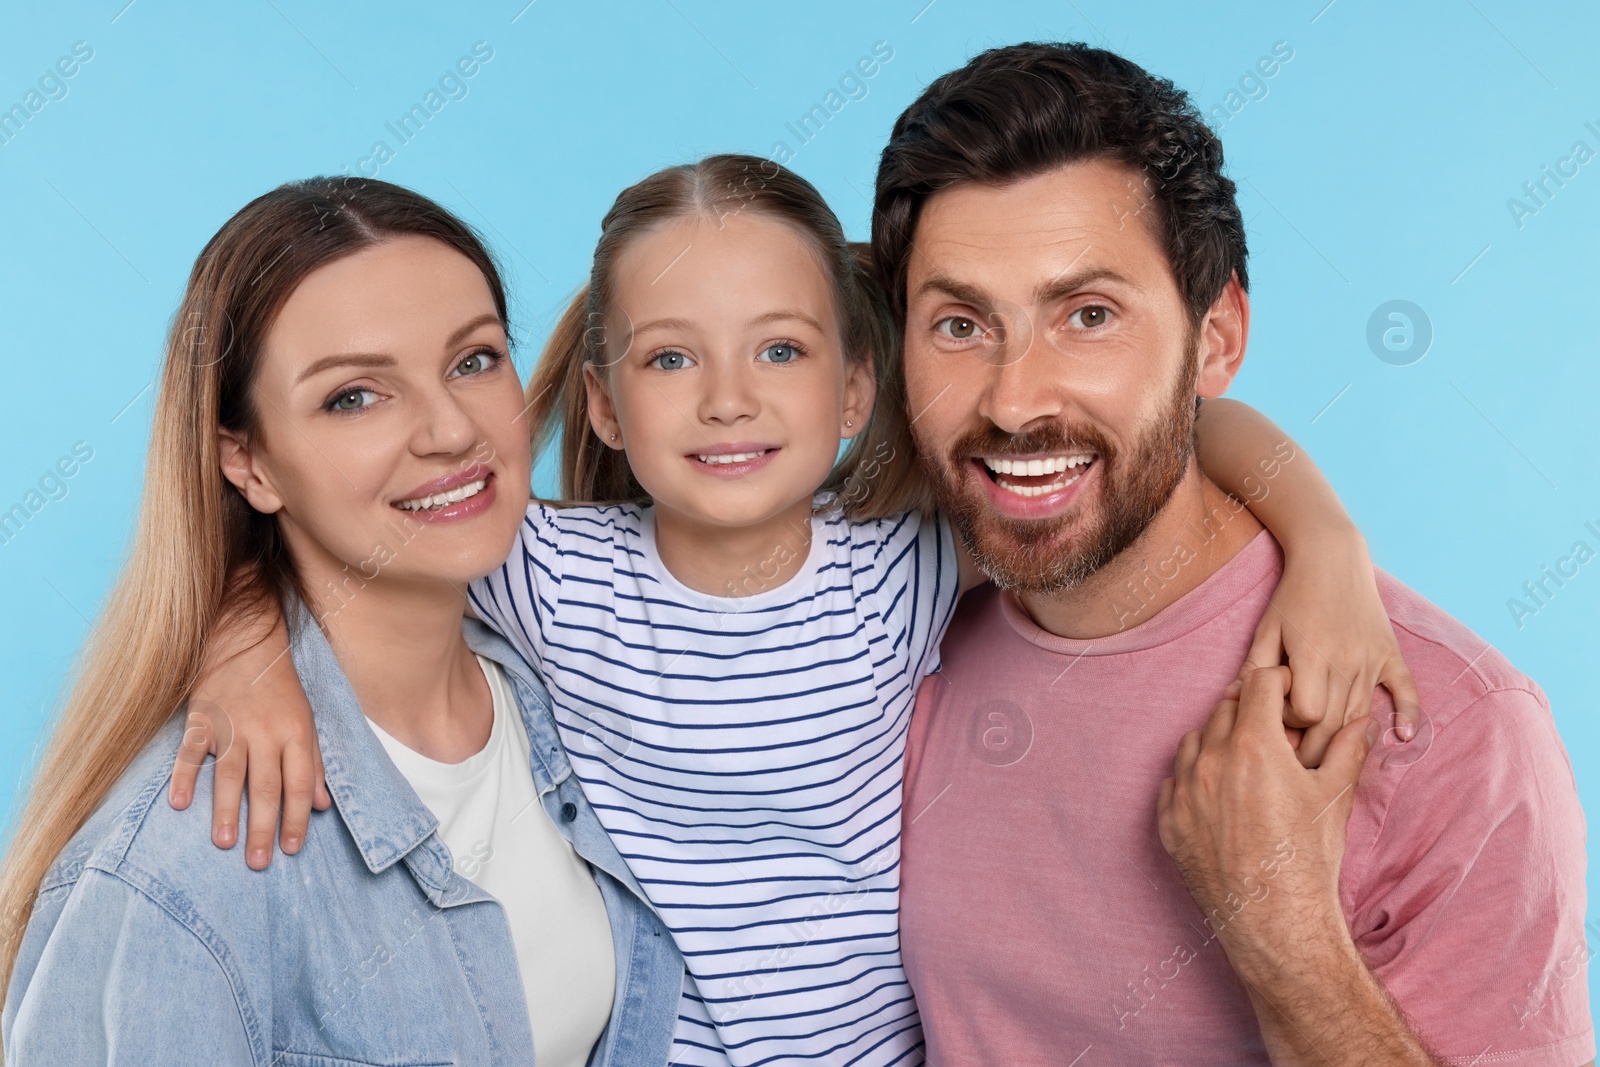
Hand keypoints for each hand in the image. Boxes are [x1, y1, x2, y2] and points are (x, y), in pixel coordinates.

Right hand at [169, 605, 326, 869]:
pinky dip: (183, 776)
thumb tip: (323, 804)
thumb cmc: (280, 686)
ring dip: (226, 811)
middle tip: (259, 863)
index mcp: (297, 733)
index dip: (297, 818)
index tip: (291, 849)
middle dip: (264, 827)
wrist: (245, 638)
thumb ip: (315, 762)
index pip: (301, 784)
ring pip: (231, 775)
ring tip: (225, 844)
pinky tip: (178, 803)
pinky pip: (191, 752)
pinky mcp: (202, 719)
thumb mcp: (307, 720)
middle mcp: (266, 733)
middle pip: (267, 787)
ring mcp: (232, 726)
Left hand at [1157, 667, 1374, 988]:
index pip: (1259, 683)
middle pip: (1225, 708)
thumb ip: (1347, 750)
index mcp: (1254, 745)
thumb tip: (1362, 721)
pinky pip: (1174, 781)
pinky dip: (1194, 778)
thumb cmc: (1308, 859)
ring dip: (1218, 741)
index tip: (1288, 696)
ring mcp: (1183, 791)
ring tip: (1245, 763)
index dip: (1278, 684)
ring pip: (1195, 741)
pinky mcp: (1168, 820)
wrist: (1275, 919)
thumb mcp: (1333, 797)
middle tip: (1271, 728)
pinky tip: (1218, 795)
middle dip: (1249, 710)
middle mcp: (1211, 760)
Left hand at [1245, 532, 1420, 766]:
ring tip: (1325, 757)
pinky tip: (1403, 735)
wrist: (1332, 558)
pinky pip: (1406, 690)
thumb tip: (1236, 703)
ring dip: (1345, 739)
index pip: (1307, 713)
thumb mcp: (1266, 630)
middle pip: (1336, 723)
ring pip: (1362, 714)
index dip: (1290, 722)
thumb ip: (1255, 668)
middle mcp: (1346, 660)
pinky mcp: (1390, 654)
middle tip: (1296, 762)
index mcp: (1312, 655)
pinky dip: (1408, 714)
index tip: (1278, 716)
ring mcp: (1372, 659)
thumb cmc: (1292, 596)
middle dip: (1313, 747)